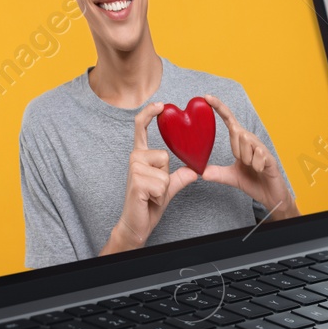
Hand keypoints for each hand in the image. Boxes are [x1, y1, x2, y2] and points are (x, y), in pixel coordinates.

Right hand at [103, 103, 198, 253]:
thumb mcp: (168, 187)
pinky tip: (149, 200)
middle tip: (154, 189)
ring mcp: (133, 169)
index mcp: (141, 156)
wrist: (137, 224)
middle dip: (166, 175)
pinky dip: (161, 195)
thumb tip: (194, 170)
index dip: (150, 113)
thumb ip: (180, 177)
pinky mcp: (136, 182)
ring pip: (165, 171)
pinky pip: (163, 183)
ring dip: (164, 187)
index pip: (141, 128)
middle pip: (165, 154)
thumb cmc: (149, 204)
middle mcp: (134, 158)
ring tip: (151, 195)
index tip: (161, 104)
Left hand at [200, 94, 297, 219]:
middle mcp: (252, 141)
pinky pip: (258, 155)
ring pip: (246, 142)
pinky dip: (255, 165)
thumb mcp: (231, 177)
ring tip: (252, 168)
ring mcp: (262, 148)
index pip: (229, 121)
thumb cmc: (253, 182)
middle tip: (243, 163)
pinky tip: (260, 170)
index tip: (207, 97)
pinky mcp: (270, 157)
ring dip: (245, 159)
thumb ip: (217, 173)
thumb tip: (201, 172)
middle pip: (237, 132)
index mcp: (241, 142)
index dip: (219, 108)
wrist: (270, 196)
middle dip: (236, 149)